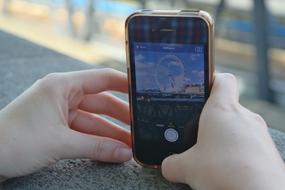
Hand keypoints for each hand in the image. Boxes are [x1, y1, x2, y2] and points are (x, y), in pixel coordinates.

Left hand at [0, 69, 131, 180]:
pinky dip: (98, 140)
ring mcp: (61, 110)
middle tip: (140, 128)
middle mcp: (63, 94)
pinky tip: (112, 149)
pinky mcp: (58, 125)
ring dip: (111, 132)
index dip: (125, 84)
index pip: (102, 78)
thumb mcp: (59, 143)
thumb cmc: (13, 141)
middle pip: (102, 102)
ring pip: (94, 119)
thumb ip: (96, 148)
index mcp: (62, 85)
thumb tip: (124, 153)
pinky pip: (85, 130)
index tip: (143, 92)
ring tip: (130, 144)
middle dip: (121, 117)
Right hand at [162, 73, 284, 189]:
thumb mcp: (187, 168)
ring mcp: (259, 133)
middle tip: (198, 137)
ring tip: (213, 158)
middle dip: (211, 121)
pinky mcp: (268, 151)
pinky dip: (238, 152)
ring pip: (238, 127)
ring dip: (225, 138)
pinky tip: (228, 169)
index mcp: (221, 110)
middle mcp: (243, 116)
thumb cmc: (226, 173)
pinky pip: (249, 144)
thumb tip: (167, 165)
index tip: (200, 91)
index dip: (211, 82)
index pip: (222, 80)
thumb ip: (172, 163)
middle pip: (227, 108)